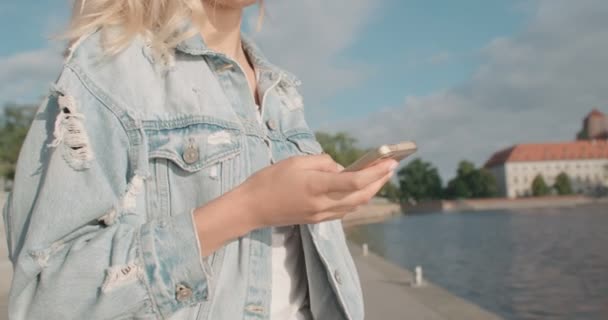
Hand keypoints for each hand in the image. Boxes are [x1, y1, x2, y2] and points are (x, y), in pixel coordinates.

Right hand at [238, 153, 397, 227]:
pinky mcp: (317, 220)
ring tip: (380, 176)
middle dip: (380, 182)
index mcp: (317, 186)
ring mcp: (321, 215)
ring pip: (355, 205)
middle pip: (362, 196)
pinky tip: (360, 189)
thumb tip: (341, 168)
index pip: (355, 181)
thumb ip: (323, 162)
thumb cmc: (270, 180)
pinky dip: (357, 199)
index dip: (376, 172)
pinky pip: (344, 210)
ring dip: (371, 191)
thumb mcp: (296, 161)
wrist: (252, 208)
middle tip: (391, 167)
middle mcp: (323, 204)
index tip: (390, 161)